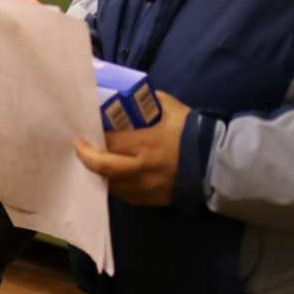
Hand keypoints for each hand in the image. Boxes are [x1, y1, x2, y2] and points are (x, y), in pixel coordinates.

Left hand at [74, 91, 190, 205]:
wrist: (214, 165)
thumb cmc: (193, 134)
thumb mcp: (173, 110)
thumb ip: (151, 101)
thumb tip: (134, 94)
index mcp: (145, 144)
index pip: (109, 142)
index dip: (92, 138)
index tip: (82, 132)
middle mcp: (140, 169)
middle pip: (102, 167)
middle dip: (85, 157)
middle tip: (79, 147)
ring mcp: (144, 188)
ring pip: (110, 184)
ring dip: (99, 172)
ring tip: (94, 161)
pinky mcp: (149, 200)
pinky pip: (124, 195)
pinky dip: (115, 184)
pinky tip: (114, 175)